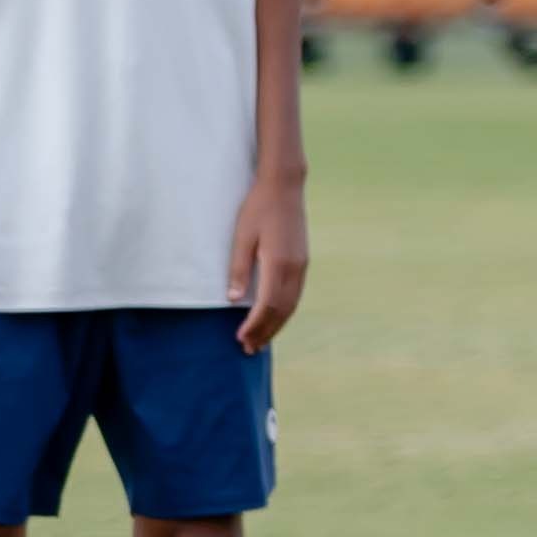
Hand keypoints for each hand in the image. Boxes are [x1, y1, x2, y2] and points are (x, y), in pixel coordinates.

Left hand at [229, 173, 311, 354]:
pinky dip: (284, 312)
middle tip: (249, 349)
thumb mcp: (242, 237)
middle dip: (265, 331)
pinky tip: (274, 317)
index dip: (254, 324)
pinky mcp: (303, 262)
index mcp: (278, 263)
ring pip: (291, 305)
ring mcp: (302, 266)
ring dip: (276, 325)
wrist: (284, 187)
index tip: (240, 338)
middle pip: (282, 310)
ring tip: (261, 340)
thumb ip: (238, 269)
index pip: (267, 304)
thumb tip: (233, 299)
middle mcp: (294, 268)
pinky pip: (295, 295)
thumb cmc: (257, 209)